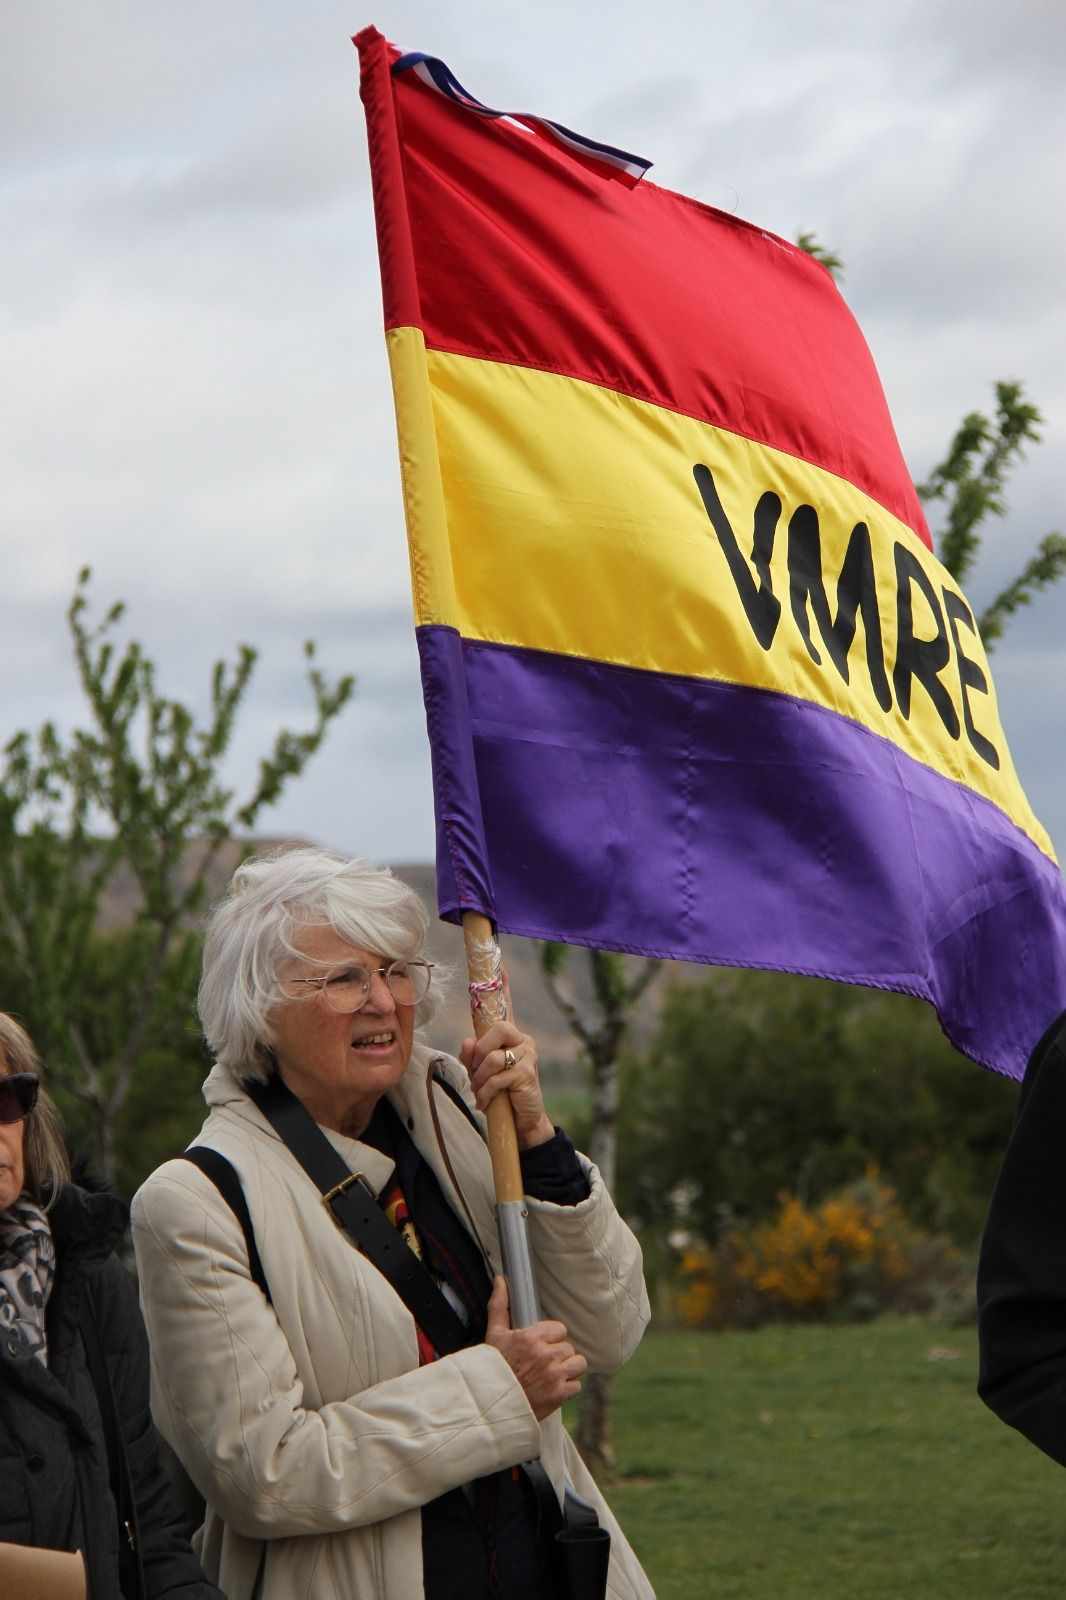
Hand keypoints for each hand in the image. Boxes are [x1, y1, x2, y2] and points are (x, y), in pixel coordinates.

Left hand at [459, 977, 553, 1149]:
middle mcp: (523, 1041)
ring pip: (492, 1057)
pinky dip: (485, 1092)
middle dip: (480, 1050)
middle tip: (475, 1070)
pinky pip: (496, 1077)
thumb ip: (472, 1056)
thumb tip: (467, 1042)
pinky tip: (485, 1102)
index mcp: (511, 1037)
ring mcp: (528, 1056)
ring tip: (480, 1091)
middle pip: (499, 1027)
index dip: (503, 988)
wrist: (521, 1123)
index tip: (501, 968)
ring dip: (479, 1078)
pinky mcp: (527, 1074)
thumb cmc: (501, 1094)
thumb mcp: (480, 1073)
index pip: (507, 1007)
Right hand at [484, 1276, 586, 1421]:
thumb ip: (500, 1304)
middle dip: (558, 1355)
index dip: (551, 1338)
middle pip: (569, 1348)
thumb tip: (501, 1279)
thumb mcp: (494, 1334)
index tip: (541, 1346)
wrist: (489, 1404)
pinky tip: (553, 1389)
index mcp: (531, 1338)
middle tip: (544, 1363)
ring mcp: (553, 1376)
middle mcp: (544, 1355)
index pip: (560, 1329)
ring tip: (553, 1374)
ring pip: (578, 1364)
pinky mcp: (558, 1395)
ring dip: (568, 1370)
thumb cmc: (492, 1367)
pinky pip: (576, 1386)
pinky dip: (567, 1389)